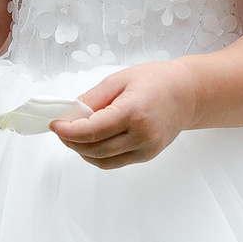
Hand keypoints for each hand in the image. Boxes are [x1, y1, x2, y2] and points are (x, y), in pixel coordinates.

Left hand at [52, 60, 197, 167]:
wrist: (188, 94)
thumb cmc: (156, 81)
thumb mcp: (119, 79)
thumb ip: (93, 98)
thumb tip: (70, 114)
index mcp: (133, 112)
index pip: (92, 130)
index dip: (68, 130)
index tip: (54, 124)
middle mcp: (141, 135)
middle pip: (95, 149)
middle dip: (71, 141)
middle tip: (60, 130)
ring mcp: (146, 149)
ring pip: (102, 160)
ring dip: (82, 151)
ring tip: (72, 136)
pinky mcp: (147, 156)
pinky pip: (115, 162)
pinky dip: (97, 156)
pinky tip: (89, 143)